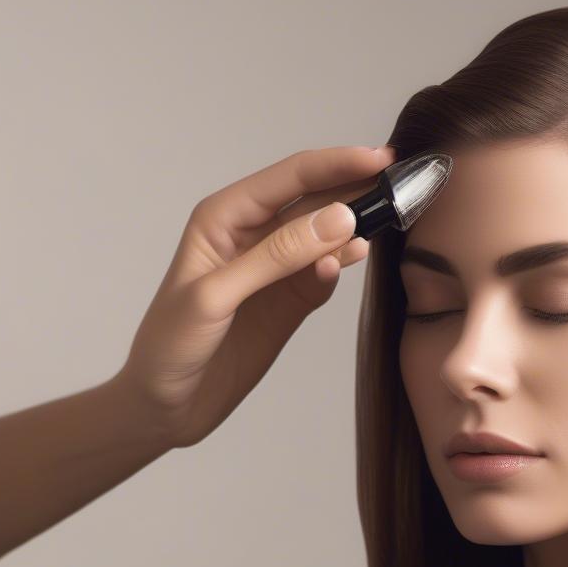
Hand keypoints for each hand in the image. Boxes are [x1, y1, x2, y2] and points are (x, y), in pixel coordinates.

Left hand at [115, 144, 394, 448]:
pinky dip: (343, 263)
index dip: (336, 164)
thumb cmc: (171, 345)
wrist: (165, 407)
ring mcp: (276, 268)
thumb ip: (278, 256)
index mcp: (225, 217)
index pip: (290, 178)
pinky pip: (326, 272)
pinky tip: (358, 256)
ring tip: (392, 217)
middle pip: (314, 199)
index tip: (382, 159)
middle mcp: (253, 234)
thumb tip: (340, 218)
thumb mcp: (217, 296)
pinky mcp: (291, 300)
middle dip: (355, 188)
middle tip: (402, 184)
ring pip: (325, 234)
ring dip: (356, 225)